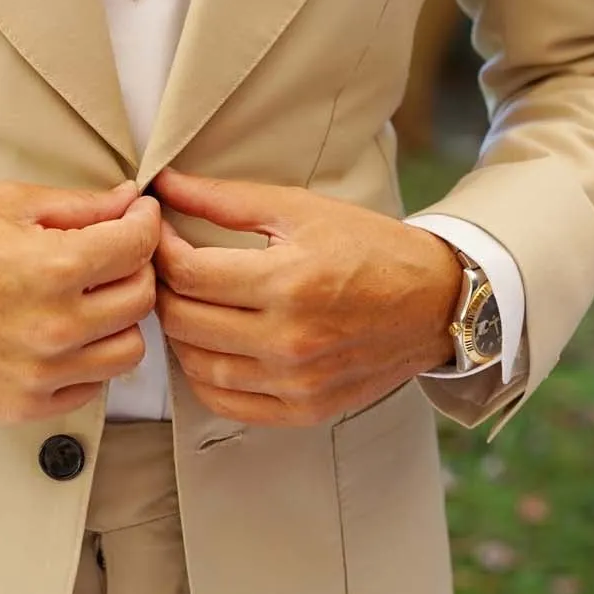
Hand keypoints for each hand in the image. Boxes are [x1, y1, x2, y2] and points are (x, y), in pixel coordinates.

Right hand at [0, 179, 160, 422]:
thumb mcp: (4, 204)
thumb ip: (78, 206)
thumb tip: (130, 200)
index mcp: (52, 267)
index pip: (139, 245)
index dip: (145, 222)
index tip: (139, 216)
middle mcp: (54, 326)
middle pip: (142, 298)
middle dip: (135, 268)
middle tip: (110, 255)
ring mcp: (41, 373)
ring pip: (128, 350)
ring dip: (118, 321)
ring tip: (86, 300)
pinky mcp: (25, 406)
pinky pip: (91, 386)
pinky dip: (87, 360)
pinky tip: (60, 335)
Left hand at [151, 167, 462, 426]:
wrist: (436, 302)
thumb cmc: (369, 248)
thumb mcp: (301, 209)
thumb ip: (225, 199)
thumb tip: (163, 184)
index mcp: (289, 282)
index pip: (188, 273)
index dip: (159, 247)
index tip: (157, 230)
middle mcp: (290, 339)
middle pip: (183, 320)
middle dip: (161, 286)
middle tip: (164, 264)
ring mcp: (296, 382)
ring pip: (196, 365)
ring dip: (178, 331)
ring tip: (186, 300)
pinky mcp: (303, 410)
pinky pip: (225, 401)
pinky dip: (202, 375)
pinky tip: (208, 344)